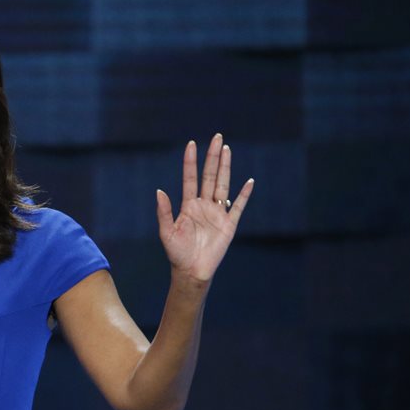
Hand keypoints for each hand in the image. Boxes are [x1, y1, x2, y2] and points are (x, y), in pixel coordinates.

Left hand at [155, 134, 252, 284]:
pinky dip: (244, 195)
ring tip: (227, 150)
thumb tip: (159, 191)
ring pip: (223, 185)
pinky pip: (238, 206)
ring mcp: (217, 213)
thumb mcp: (166, 232)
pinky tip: (249, 182)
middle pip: (210, 176)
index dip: (191, 162)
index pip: (190, 178)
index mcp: (188, 206)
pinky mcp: (229, 225)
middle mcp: (203, 205)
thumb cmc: (177, 254)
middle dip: (213, 157)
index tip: (191, 144)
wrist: (192, 272)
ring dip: (226, 168)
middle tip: (217, 137)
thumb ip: (164, 212)